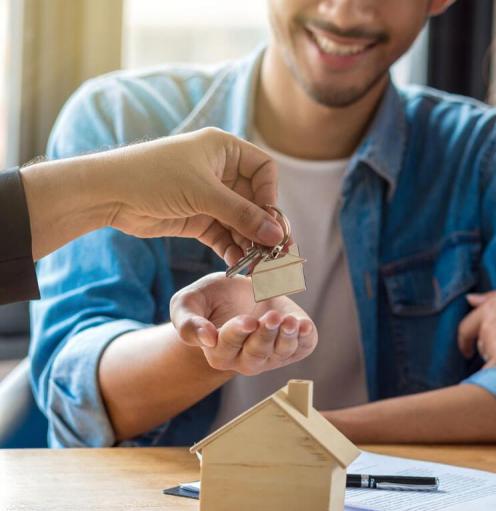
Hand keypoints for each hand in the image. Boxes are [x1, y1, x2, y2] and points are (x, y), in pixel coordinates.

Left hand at [102, 128, 282, 264]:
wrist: (107, 193)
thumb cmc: (152, 176)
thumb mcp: (203, 193)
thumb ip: (242, 214)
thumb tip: (276, 233)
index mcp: (224, 150)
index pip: (264, 170)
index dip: (270, 194)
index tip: (269, 218)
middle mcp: (220, 172)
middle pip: (255, 200)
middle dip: (264, 226)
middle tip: (276, 252)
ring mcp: (209, 197)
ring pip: (241, 222)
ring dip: (250, 243)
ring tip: (259, 265)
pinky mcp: (198, 219)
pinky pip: (224, 235)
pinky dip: (233, 249)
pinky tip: (239, 265)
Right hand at [170, 273, 317, 375]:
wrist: (239, 292)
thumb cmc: (210, 299)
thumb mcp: (187, 303)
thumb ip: (188, 322)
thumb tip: (206, 339)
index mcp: (219, 352)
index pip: (227, 346)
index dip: (238, 333)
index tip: (248, 320)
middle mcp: (246, 359)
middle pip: (256, 354)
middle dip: (265, 335)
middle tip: (272, 317)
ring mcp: (271, 355)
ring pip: (280, 353)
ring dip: (287, 338)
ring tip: (290, 321)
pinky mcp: (293, 345)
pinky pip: (302, 347)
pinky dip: (305, 338)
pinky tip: (305, 325)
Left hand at [457, 287, 495, 366]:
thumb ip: (492, 297)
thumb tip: (468, 299)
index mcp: (490, 306)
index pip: (466, 327)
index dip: (465, 341)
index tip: (467, 351)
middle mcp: (487, 323)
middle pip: (481, 346)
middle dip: (494, 350)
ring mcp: (494, 340)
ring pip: (490, 359)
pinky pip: (490, 375)